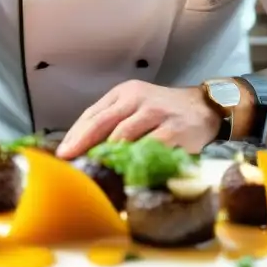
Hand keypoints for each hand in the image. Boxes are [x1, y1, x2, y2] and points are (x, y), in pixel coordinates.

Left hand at [56, 80, 219, 159]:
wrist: (203, 108)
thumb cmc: (162, 111)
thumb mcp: (135, 107)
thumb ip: (112, 122)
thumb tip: (82, 150)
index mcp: (124, 93)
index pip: (93, 113)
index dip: (75, 134)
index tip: (63, 152)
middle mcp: (138, 98)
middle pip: (103, 121)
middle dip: (82, 143)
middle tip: (69, 161)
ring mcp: (157, 112)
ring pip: (123, 134)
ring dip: (106, 155)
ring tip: (93, 170)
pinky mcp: (175, 129)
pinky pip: (150, 147)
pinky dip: (135, 161)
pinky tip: (124, 173)